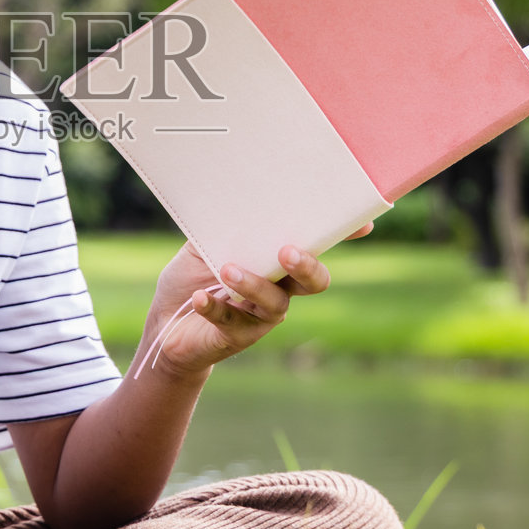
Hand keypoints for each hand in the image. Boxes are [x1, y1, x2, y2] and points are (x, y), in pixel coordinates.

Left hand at [138, 225, 372, 379]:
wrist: (165, 322)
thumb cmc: (192, 276)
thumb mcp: (204, 244)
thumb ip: (222, 225)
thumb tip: (232, 191)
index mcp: (277, 262)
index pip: (315, 246)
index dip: (342, 236)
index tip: (364, 224)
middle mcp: (279, 289)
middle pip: (314, 282)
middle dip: (307, 267)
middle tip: (287, 251)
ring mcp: (261, 316)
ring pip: (276, 303)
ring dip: (252, 285)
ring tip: (227, 271)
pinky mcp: (238, 336)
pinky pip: (232, 321)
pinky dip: (214, 307)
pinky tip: (200, 298)